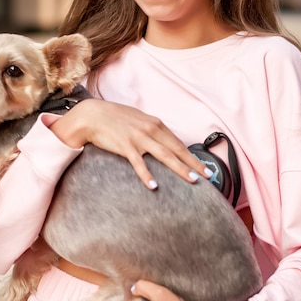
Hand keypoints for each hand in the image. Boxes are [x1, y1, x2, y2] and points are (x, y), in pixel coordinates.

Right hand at [49, 99, 208, 187]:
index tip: (204, 167)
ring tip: (192, 180)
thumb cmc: (114, 118)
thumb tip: (163, 141)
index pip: (178, 142)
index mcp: (155, 124)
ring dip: (180, 168)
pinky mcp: (125, 146)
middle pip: (176, 149)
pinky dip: (147, 175)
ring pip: (164, 155)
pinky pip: (138, 163)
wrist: (92, 115)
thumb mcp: (138, 120)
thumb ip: (151, 130)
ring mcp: (138, 137)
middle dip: (194, 163)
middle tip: (207, 176)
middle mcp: (150, 129)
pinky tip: (154, 185)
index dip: (192, 155)